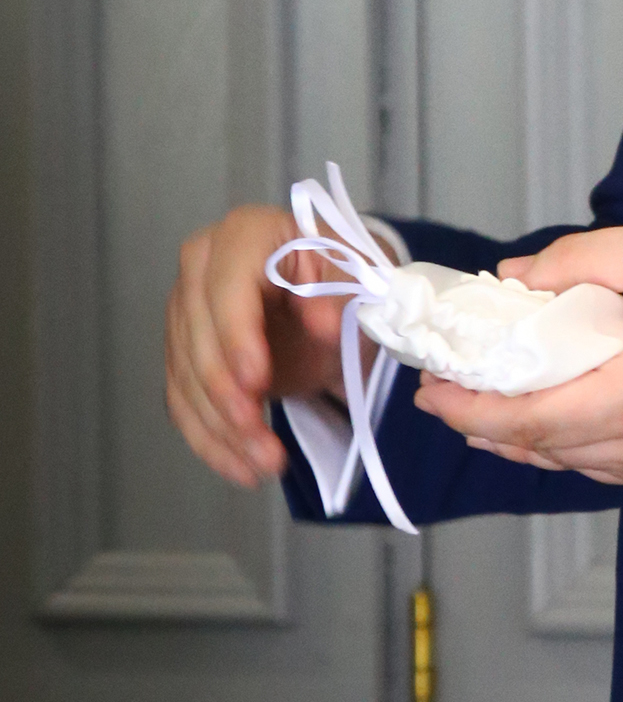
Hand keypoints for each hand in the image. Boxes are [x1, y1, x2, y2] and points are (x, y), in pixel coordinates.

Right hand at [165, 203, 351, 488]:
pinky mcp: (183, 354)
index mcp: (245, 232)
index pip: (227, 283)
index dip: (236, 334)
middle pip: (197, 337)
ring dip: (223, 430)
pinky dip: (211, 441)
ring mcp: (185, 311)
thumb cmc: (346, 277)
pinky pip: (184, 402)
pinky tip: (242, 469)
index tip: (256, 382)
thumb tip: (324, 321)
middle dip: (228, 397)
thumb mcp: (359, 277)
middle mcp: (202, 266)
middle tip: (265, 442)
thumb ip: (343, 290)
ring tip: (267, 466)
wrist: (332, 295)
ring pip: (187, 378)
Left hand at [415, 223, 622, 491]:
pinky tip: (552, 420)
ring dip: (521, 437)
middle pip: (537, 448)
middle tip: (445, 391)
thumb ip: (582, 261)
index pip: (523, 420)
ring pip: (568, 464)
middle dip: (482, 422)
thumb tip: (517, 278)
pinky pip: (602, 466)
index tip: (429, 390)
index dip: (466, 409)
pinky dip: (565, 444)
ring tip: (486, 405)